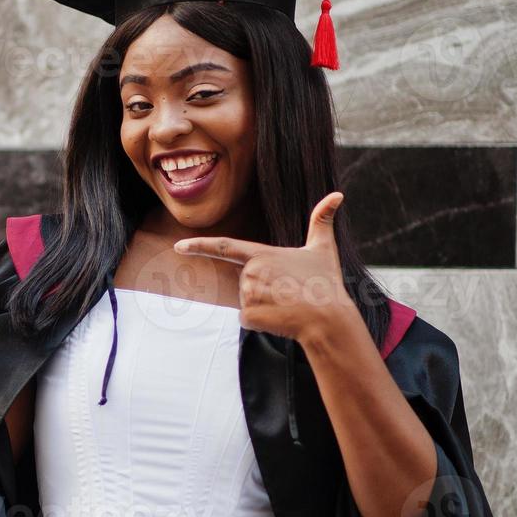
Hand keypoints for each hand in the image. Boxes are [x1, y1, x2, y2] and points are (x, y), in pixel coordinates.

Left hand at [173, 191, 356, 340]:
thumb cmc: (326, 283)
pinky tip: (280, 318)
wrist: (328, 318)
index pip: (224, 247)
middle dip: (263, 290)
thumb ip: (322, 221)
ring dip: (264, 306)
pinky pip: (248, 320)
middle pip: (244, 283)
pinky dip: (262, 321)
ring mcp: (247, 295)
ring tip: (287, 304)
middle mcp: (250, 272)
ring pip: (246, 302)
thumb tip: (338, 194)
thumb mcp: (324, 249)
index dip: (199, 246)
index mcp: (262, 254)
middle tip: (288, 292)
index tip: (179, 247)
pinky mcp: (248, 315)